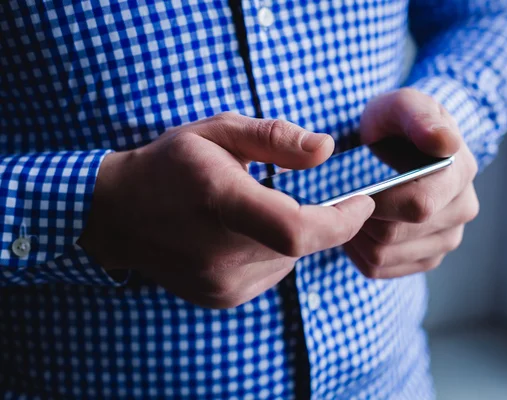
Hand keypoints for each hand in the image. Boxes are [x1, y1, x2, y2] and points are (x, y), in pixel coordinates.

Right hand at [79, 112, 374, 307]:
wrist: (118, 215)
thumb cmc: (170, 165)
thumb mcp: (219, 132)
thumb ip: (276, 138)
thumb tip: (327, 150)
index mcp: (221, 200)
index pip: (299, 229)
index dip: (343, 220)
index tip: (363, 200)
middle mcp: (222, 251)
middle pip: (302, 243)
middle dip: (319, 217)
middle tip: (296, 191)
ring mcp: (222, 282)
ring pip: (290, 260)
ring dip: (291, 234)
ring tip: (254, 209)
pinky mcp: (223, 297)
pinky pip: (271, 273)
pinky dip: (272, 251)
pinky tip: (240, 233)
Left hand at [344, 88, 478, 278]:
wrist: (398, 145)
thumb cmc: (396, 123)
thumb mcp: (402, 106)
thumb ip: (419, 117)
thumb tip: (444, 142)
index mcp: (460, 173)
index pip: (418, 206)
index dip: (376, 202)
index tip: (353, 187)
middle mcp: (462, 210)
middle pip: (394, 235)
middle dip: (360, 216)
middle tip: (346, 194)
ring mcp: (446, 239)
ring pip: (382, 255)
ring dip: (355, 234)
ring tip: (351, 206)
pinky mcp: (425, 258)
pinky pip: (378, 268)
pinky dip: (357, 250)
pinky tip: (357, 225)